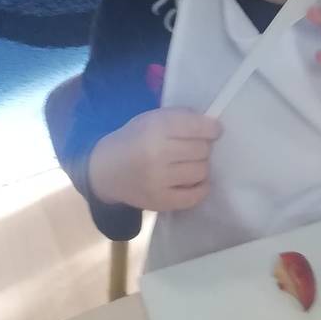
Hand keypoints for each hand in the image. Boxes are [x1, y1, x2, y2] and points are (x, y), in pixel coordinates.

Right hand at [88, 109, 221, 212]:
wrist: (106, 171)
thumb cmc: (134, 140)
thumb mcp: (151, 119)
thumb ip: (180, 117)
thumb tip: (213, 126)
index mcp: (155, 128)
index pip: (198, 127)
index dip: (212, 128)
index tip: (214, 130)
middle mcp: (157, 154)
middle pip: (202, 149)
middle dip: (202, 147)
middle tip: (192, 148)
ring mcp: (158, 180)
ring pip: (201, 171)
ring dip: (200, 166)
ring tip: (188, 163)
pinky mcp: (160, 201)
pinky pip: (195, 196)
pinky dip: (201, 188)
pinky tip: (194, 181)